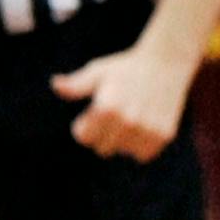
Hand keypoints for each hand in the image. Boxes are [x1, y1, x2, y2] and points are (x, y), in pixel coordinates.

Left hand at [52, 43, 194, 160]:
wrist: (164, 64)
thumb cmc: (124, 68)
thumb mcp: (97, 72)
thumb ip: (76, 84)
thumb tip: (55, 85)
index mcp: (107, 107)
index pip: (84, 137)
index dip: (83, 127)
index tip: (89, 116)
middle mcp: (128, 121)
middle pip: (103, 148)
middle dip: (101, 134)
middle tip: (111, 115)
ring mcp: (148, 129)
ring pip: (124, 151)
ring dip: (122, 141)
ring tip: (128, 118)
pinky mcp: (164, 135)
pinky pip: (143, 154)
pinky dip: (139, 145)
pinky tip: (140, 126)